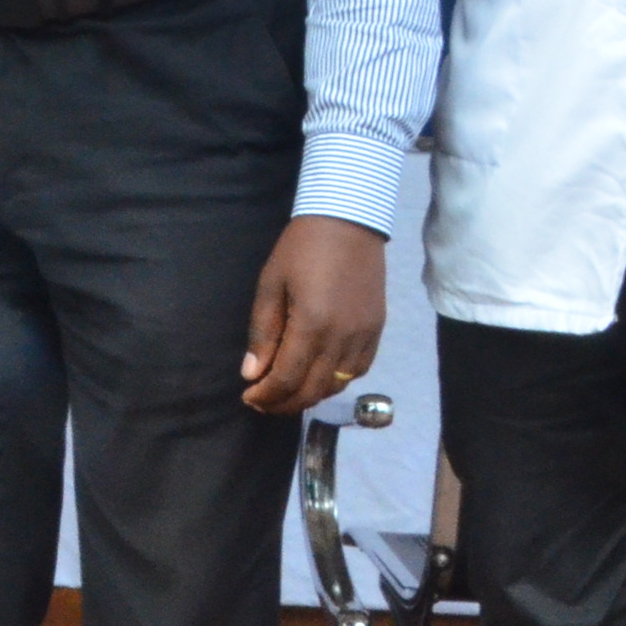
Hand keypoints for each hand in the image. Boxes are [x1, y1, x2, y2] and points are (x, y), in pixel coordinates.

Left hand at [243, 215, 386, 413]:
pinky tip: (318, 378)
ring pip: (338, 385)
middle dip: (284, 402)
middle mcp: (342, 338)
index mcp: (312, 325)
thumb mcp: (271, 285)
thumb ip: (262, 333)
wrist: (348, 222)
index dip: (266, 394)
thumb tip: (252, 373)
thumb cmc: (300, 249)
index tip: (248, 396)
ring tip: (287, 394)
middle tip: (263, 402)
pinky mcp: (377, 330)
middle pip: (313, 389)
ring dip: (310, 396)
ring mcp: (365, 336)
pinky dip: (337, 382)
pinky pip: (359, 370)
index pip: (287, 378)